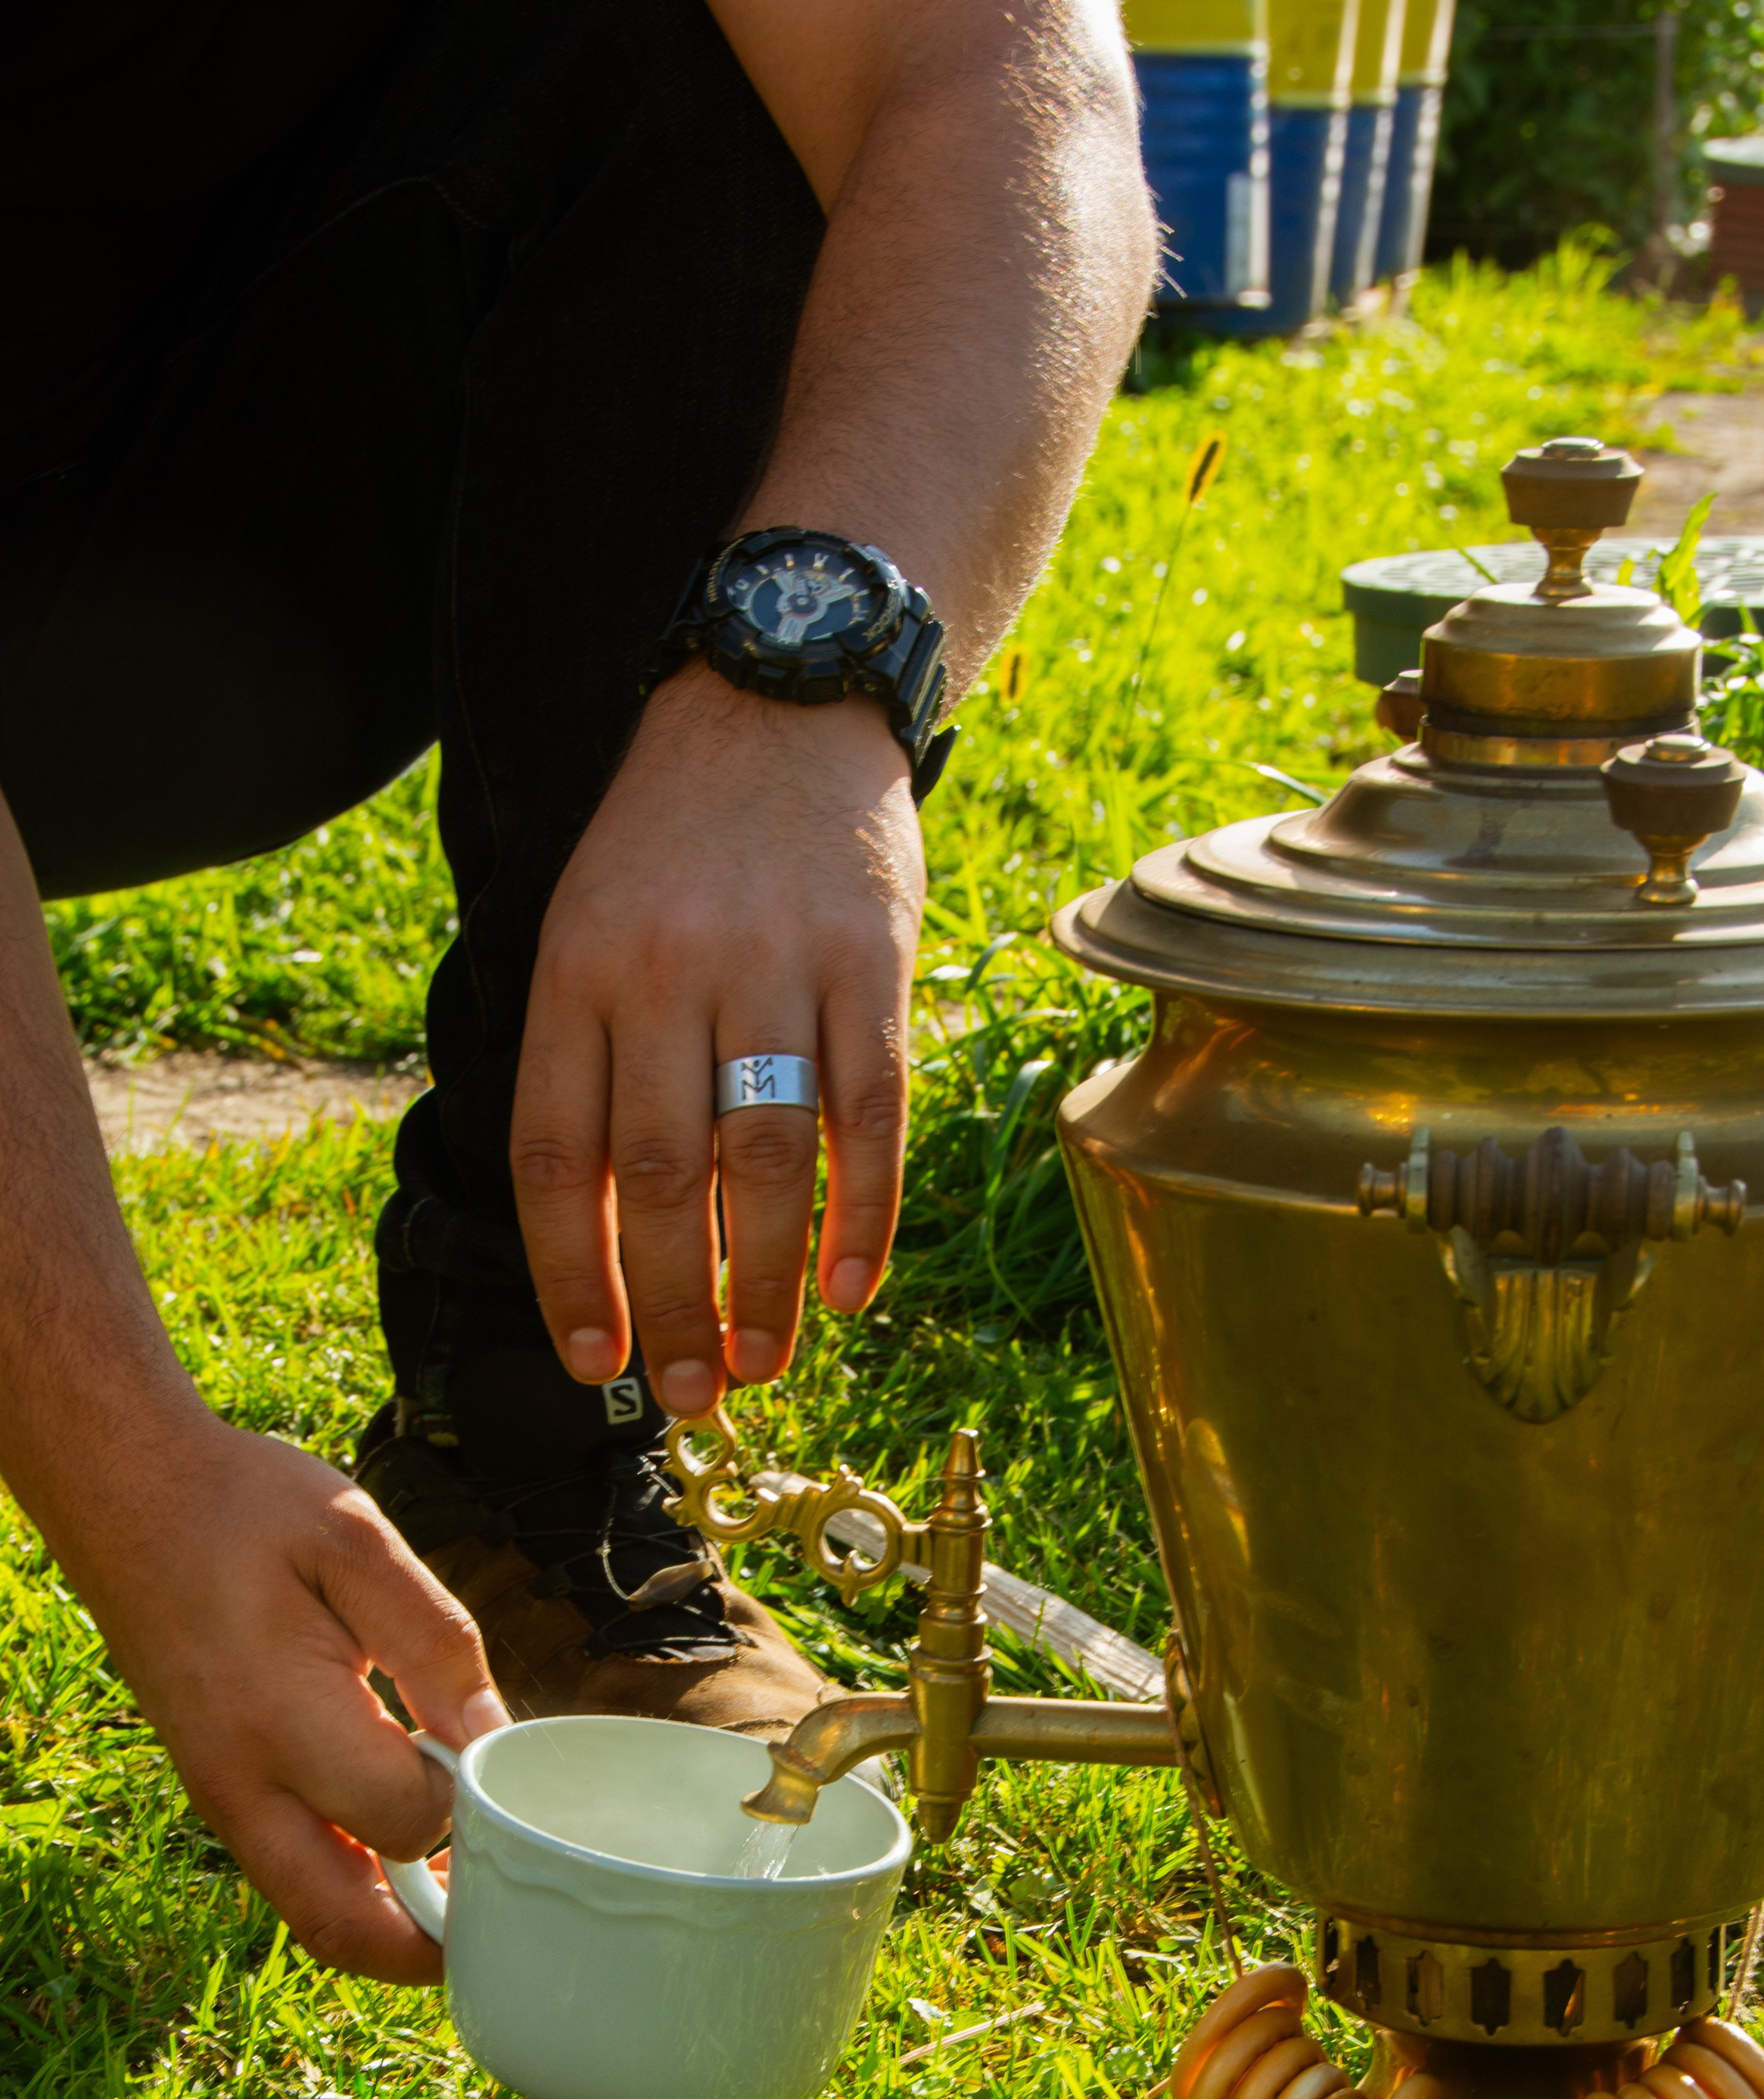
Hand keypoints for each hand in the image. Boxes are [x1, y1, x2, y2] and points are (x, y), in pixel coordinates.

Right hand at [66, 1415, 507, 1981]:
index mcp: (279, 1717)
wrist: (128, 1495)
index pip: (402, 1819)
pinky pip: (294, 1873)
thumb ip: (433, 1641)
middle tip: (507, 1905)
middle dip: (433, 1944)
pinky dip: (359, 1884)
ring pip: (315, 1913)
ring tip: (471, 1873)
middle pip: (344, 1926)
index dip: (465, 1802)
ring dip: (397, 1919)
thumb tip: (490, 1734)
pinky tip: (412, 1839)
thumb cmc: (247, 1508)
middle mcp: (239, 1782)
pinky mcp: (218, 1793)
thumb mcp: (358, 1540)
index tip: (493, 1755)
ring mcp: (220, 1799)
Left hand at [509, 663, 924, 1411]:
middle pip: (663, 1178)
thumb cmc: (671, 847)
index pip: (560, 1158)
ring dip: (763, 1284)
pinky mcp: (867, 964)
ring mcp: (773, 967)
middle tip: (688, 1397)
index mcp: (576, 973)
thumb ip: (587, 1063)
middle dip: (671, 1308)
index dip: (572, 1277)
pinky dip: (863, 1215)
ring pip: (766, 1161)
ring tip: (761, 1365)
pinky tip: (850, 1289)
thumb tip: (601, 1240)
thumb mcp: (586, 927)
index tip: (592, 1364)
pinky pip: (868, 1114)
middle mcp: (666, 974)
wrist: (778, 701)